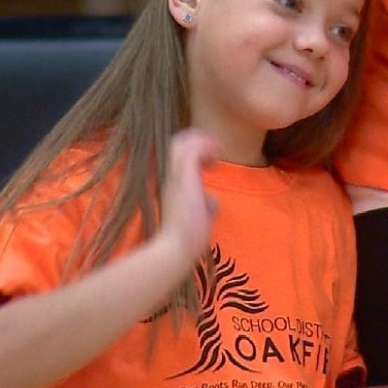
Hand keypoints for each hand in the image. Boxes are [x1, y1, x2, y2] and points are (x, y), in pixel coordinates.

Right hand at [156, 129, 221, 265]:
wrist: (176, 248)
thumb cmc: (186, 238)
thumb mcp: (197, 217)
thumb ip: (204, 205)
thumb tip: (212, 201)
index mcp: (170, 184)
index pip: (176, 156)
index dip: (194, 150)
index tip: (211, 160)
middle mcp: (168, 176)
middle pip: (176, 143)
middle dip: (197, 139)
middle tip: (216, 150)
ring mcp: (174, 176)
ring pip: (182, 142)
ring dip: (203, 142)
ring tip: (218, 151)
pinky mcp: (184, 178)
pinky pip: (193, 150)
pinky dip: (206, 148)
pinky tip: (216, 158)